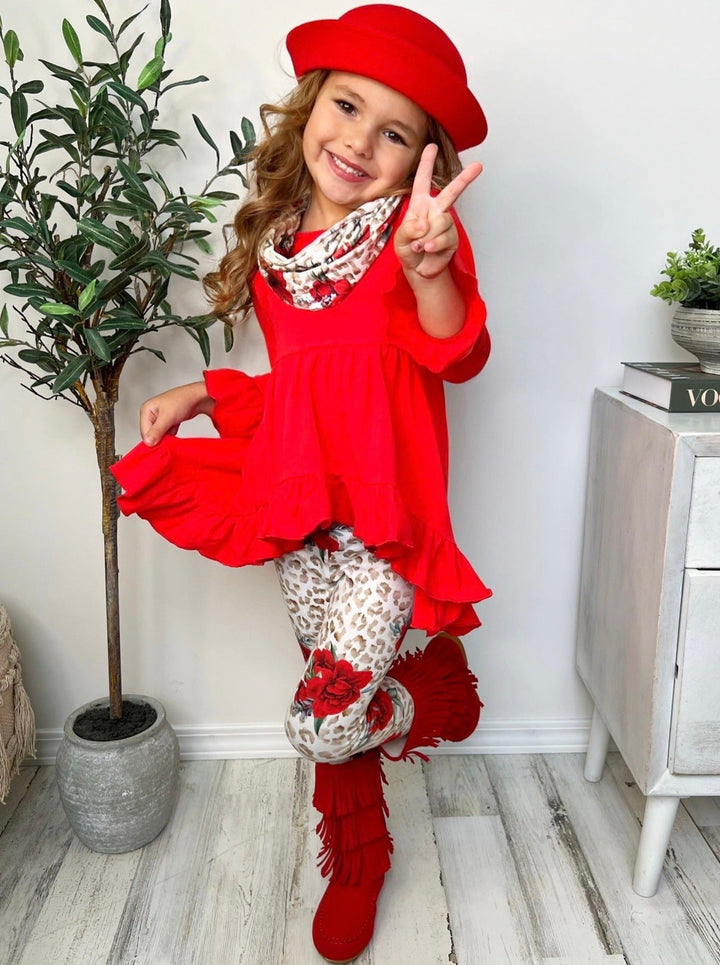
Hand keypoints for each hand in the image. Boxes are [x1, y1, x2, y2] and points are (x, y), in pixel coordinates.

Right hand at [139, 381, 212, 445]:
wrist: (198, 397)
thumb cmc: (182, 401)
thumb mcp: (168, 417)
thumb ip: (157, 431)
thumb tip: (148, 443)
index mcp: (146, 410)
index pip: (144, 432)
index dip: (153, 440)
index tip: (162, 444)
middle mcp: (150, 414)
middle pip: (150, 434)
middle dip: (160, 438)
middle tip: (170, 436)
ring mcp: (158, 418)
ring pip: (158, 435)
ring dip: (166, 437)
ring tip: (174, 429)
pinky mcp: (166, 422)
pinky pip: (165, 434)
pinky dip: (171, 435)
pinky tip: (176, 430)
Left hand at [394, 143, 482, 278]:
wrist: (419, 271)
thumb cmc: (408, 251)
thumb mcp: (400, 240)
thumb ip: (408, 230)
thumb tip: (424, 222)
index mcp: (420, 205)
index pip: (422, 181)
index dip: (426, 163)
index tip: (432, 146)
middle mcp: (435, 211)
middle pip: (451, 192)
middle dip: (465, 179)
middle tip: (479, 166)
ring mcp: (445, 224)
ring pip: (442, 222)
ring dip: (428, 236)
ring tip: (421, 245)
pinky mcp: (452, 238)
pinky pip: (445, 237)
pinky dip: (434, 244)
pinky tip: (428, 249)